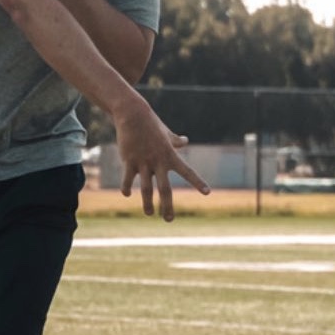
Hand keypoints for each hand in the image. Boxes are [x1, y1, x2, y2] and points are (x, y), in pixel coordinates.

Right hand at [115, 97, 209, 220]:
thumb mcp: (166, 133)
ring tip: (149, 214)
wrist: (132, 114)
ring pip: (146, 188)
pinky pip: (128, 178)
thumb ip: (176, 140)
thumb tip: (185, 141)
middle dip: (167, 206)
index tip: (207, 193)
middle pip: (165, 189)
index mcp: (170, 156)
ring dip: (147, 203)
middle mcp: (158, 161)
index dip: (197, 182)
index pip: (187, 172)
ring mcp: (143, 162)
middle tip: (169, 220)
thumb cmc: (151, 124)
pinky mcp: (129, 160)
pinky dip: (127, 187)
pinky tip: (127, 194)